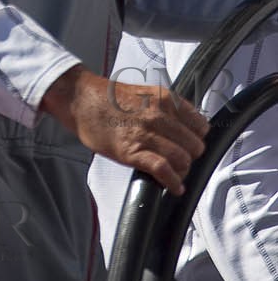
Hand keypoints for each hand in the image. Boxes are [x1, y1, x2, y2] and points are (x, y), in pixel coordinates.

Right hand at [42, 65, 209, 195]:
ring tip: (174, 173)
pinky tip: (173, 187)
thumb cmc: (108, 98)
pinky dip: (172, 182)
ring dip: (181, 170)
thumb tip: (182, 127)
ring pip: (182, 159)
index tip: (189, 144)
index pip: (201, 126)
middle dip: (190, 156)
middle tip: (180, 159)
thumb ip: (166, 108)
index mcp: (165, 99)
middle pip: (194, 146)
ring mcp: (145, 134)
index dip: (196, 138)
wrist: (80, 99)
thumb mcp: (145, 93)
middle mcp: (159, 115)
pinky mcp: (132, 151)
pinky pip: (163, 170)